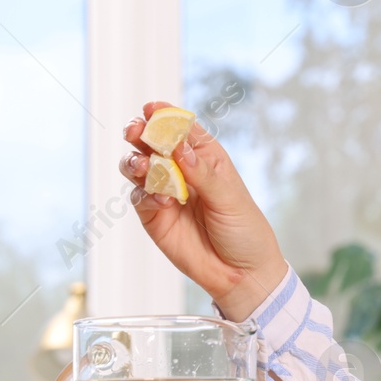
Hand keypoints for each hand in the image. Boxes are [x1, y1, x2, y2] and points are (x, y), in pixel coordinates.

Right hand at [120, 101, 288, 319]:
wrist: (241, 273)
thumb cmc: (244, 229)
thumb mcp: (229, 198)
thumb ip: (201, 173)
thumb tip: (178, 147)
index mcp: (205, 157)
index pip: (182, 129)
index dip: (165, 116)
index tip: (151, 107)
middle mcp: (182, 170)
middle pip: (152, 143)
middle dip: (141, 134)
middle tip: (136, 132)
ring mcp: (165, 192)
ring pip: (138, 166)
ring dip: (135, 162)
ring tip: (143, 167)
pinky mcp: (154, 216)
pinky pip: (139, 197)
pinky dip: (144, 194)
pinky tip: (159, 200)